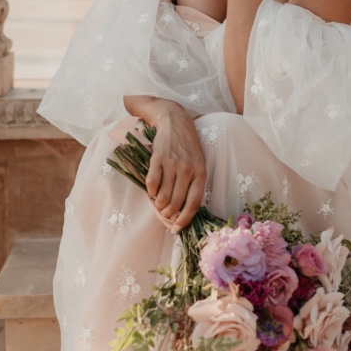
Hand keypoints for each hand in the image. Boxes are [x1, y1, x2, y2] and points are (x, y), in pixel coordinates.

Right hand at [144, 105, 206, 232]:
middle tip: (165, 214)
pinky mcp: (158, 159)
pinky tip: (152, 191)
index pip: (193, 204)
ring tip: (158, 204)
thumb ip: (194, 184)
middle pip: (176, 203)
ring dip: (158, 205)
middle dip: (168, 214)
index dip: (184, 220)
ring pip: (163, 197)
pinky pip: (152, 184)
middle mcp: (188, 170)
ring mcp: (172, 164)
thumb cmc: (188, 146)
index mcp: (201, 173)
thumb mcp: (198, 163)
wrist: (175, 121)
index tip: (177, 228)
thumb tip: (184, 211)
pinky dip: (150, 192)